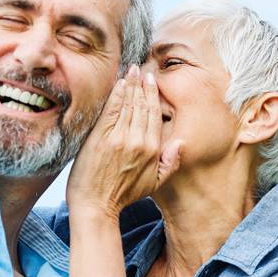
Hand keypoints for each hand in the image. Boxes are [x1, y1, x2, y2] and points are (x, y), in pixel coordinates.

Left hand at [66, 65, 182, 218]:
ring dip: (130, 84)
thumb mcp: (155, 183)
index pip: (155, 115)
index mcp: (153, 150)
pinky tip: (118, 83)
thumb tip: (181, 143)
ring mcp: (119, 138)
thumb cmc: (124, 196)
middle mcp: (138, 141)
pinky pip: (112, 109)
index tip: (151, 81)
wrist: (96, 206)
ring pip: (128, 104)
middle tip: (141, 70)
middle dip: (142, 85)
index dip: (153, 95)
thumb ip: (170, 163)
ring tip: (131, 71)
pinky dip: (116, 94)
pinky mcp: (101, 137)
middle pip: (142, 106)